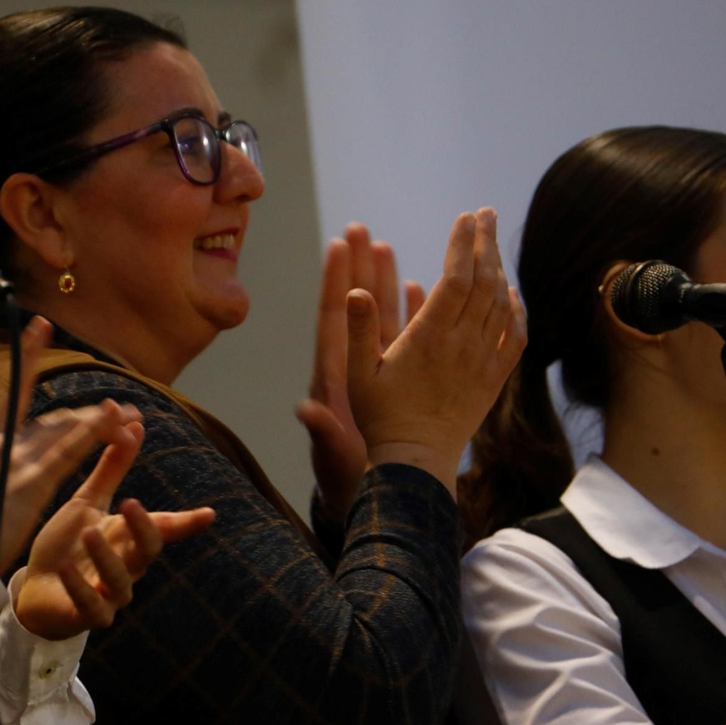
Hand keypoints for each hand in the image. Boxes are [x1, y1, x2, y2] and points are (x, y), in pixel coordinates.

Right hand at [0, 316, 142, 572]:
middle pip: (54, 417)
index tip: (43, 326)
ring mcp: (20, 462)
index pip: (12, 392)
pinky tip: (114, 421)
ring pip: (66, 428)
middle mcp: (5, 445)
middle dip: (88, 413)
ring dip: (100, 419)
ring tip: (130, 414)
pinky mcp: (34, 483)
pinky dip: (92, 433)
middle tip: (121, 410)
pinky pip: (69, 452)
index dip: (28, 357)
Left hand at [14, 423, 215, 639]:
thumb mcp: (87, 502)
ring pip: (121, 580)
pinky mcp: (86, 617)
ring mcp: (110, 595)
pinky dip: (79, 588)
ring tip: (88, 532)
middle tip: (130, 502)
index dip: (186, 522)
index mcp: (128, 538)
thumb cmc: (66, 545)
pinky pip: (91, 607)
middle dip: (143, 528)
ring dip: (105, 556)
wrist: (34, 589)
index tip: (209, 514)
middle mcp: (127, 567)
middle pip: (147, 550)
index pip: (163, 529)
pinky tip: (66, 568)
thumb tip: (134, 426)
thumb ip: (112, 470)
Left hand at [297, 224, 425, 525]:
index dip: (335, 282)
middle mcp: (352, 367)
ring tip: (385, 245)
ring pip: (381, 317)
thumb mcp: (332, 455)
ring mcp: (374, 370)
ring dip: (383, 283)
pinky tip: (419, 286)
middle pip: (355, 307)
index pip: (333, 319)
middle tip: (359, 229)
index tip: (337, 244)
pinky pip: (404, 337)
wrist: (366, 495)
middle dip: (358, 268)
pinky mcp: (395, 379)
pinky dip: (411, 312)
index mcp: (334, 377)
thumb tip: (305, 410)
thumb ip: (323, 431)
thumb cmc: (341, 479)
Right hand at [345, 209, 527, 495]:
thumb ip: (357, 330)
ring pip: (501, 304)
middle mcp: (463, 344)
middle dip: (486, 243)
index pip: (456, 277)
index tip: (466, 218)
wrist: (416, 462)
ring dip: (500, 269)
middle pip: (484, 282)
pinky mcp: (494, 380)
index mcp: (429, 337)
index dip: (463, 244)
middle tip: (486, 214)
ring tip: (493, 245)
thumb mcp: (358, 374)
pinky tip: (511, 293)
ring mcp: (482, 362)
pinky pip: (514, 337)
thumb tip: (353, 292)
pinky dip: (516, 310)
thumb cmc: (381, 418)